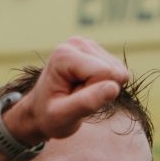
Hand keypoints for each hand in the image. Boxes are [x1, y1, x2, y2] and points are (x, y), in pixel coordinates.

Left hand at [10, 37, 129, 140]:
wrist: (40, 111)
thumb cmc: (48, 116)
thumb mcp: (63, 116)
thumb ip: (86, 102)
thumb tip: (113, 88)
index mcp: (64, 55)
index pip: (104, 73)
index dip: (95, 93)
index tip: (73, 98)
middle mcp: (77, 44)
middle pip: (113, 71)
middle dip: (99, 90)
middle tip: (76, 97)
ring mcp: (88, 45)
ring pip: (118, 72)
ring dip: (101, 88)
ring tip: (78, 92)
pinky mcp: (98, 51)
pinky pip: (119, 73)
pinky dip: (105, 85)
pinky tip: (85, 86)